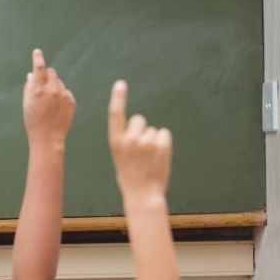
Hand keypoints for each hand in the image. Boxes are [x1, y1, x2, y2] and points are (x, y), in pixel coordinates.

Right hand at [23, 49, 75, 143]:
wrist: (48, 138)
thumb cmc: (33, 122)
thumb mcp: (27, 104)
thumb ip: (29, 87)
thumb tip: (31, 74)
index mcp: (38, 90)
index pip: (39, 68)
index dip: (37, 58)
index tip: (37, 52)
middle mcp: (52, 90)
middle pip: (52, 72)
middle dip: (47, 76)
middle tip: (43, 87)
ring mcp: (63, 95)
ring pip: (59, 82)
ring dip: (54, 87)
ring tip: (49, 104)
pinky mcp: (71, 100)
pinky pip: (66, 91)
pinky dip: (61, 96)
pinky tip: (56, 108)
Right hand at [107, 80, 171, 199]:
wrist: (142, 195)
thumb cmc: (130, 177)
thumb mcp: (121, 158)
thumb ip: (126, 141)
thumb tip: (140, 126)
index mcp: (116, 143)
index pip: (116, 115)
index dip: (118, 98)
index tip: (120, 84)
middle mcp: (129, 139)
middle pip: (139, 119)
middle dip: (141, 129)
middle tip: (141, 150)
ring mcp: (146, 141)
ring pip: (153, 130)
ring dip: (153, 141)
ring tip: (149, 159)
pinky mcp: (161, 143)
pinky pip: (164, 134)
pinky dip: (163, 143)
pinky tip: (158, 157)